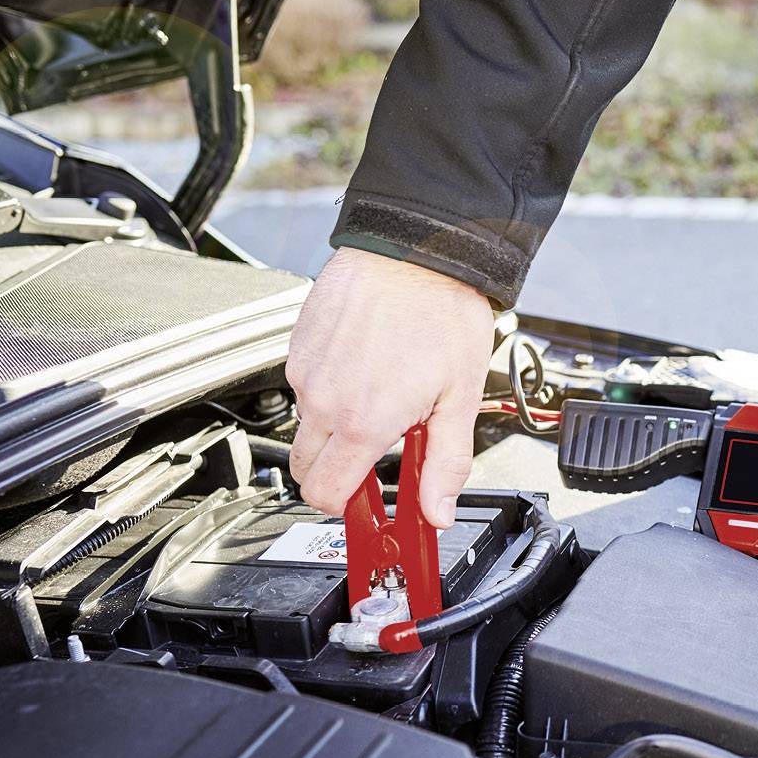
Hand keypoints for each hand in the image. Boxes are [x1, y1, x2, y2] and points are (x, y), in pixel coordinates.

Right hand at [286, 247, 495, 527]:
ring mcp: (304, 370)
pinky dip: (329, 389)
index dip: (347, 507)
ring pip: (306, 425)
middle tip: (379, 455)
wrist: (414, 246)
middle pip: (306, 468)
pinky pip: (304, 385)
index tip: (370, 504)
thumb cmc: (441, 310)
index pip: (326, 494)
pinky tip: (366, 366)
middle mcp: (323, 399)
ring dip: (336, 426)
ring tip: (382, 396)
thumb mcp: (461, 398)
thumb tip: (438, 510)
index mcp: (362, 421)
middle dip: (338, 473)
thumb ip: (447, 462)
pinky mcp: (297, 344)